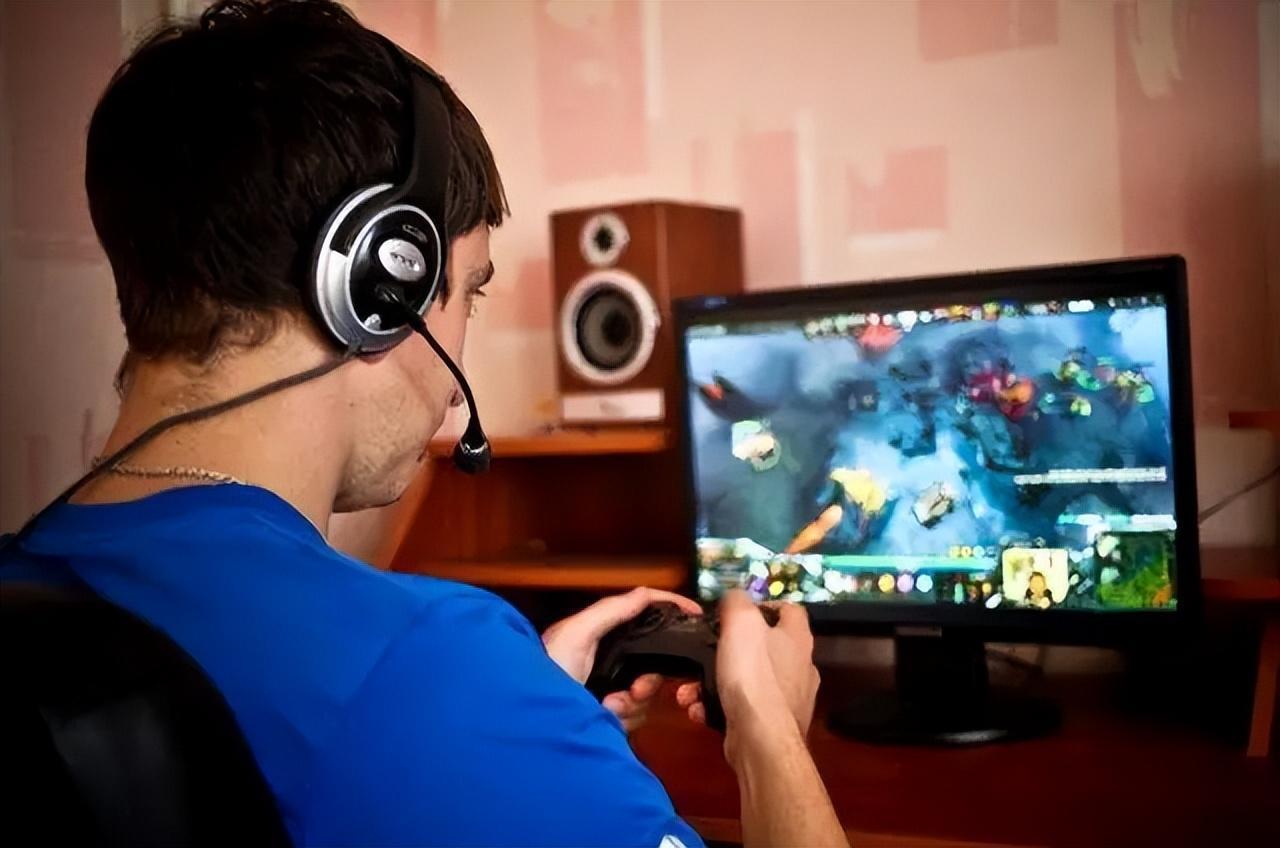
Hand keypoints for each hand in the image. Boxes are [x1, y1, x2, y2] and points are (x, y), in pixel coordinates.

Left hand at [542, 587, 702, 730]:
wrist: (531, 724)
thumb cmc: (545, 670)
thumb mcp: (576, 634)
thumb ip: (610, 611)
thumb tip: (646, 593)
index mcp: (601, 635)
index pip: (642, 615)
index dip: (669, 610)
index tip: (695, 614)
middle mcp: (608, 660)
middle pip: (652, 662)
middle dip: (647, 680)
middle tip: (633, 690)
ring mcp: (609, 690)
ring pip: (648, 692)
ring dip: (632, 703)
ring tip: (608, 707)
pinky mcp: (609, 717)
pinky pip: (637, 715)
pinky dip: (625, 719)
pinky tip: (605, 717)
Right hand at [715, 590, 819, 740]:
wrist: (762, 741)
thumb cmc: (753, 675)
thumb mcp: (741, 623)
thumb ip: (737, 602)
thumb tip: (736, 598)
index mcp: (797, 638)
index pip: (790, 610)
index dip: (763, 606)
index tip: (735, 613)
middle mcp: (799, 666)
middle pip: (764, 647)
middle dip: (727, 651)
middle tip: (705, 654)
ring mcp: (789, 699)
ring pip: (747, 680)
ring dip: (714, 682)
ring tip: (690, 691)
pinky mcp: (773, 725)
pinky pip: (742, 707)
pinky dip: (719, 706)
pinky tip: (700, 710)